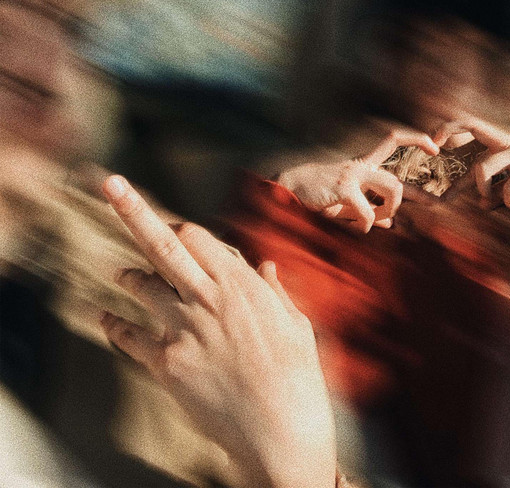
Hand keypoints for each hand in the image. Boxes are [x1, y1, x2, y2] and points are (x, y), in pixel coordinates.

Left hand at [100, 176, 336, 487]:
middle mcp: (207, 298)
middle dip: (133, 210)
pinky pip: (128, 335)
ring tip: (120, 272)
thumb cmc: (296, 377)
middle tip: (110, 185)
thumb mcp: (297, 325)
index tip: (174, 230)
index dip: (181, 230)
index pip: (196, 237)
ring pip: (141, 284)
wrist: (280, 431)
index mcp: (240, 284)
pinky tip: (105, 318)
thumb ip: (276, 291)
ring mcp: (183, 329)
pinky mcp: (166, 363)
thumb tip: (266, 268)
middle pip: (162, 245)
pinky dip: (114, 325)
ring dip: (128, 275)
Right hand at [278, 129, 438, 231]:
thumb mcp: (346, 205)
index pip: (393, 140)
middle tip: (388, 217)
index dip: (417, 139)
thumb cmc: (316, 196)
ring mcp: (352, 175)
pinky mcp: (343, 187)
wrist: (286, 189)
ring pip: (392, 188)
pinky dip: (366, 225)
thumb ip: (369, 210)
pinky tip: (357, 228)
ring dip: (388, 210)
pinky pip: (368, 213)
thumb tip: (391, 223)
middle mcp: (360, 166)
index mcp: (362, 166)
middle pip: (397, 178)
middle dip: (400, 202)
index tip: (436, 149)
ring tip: (373, 221)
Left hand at [433, 117, 509, 214]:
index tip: (431, 142)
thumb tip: (479, 206)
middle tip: (434, 146)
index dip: (448, 128)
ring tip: (484, 198)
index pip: (469, 125)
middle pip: (473, 124)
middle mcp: (506, 142)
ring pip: (485, 164)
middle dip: (449, 129)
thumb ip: (494, 192)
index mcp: (498, 142)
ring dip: (479, 187)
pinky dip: (508, 198)